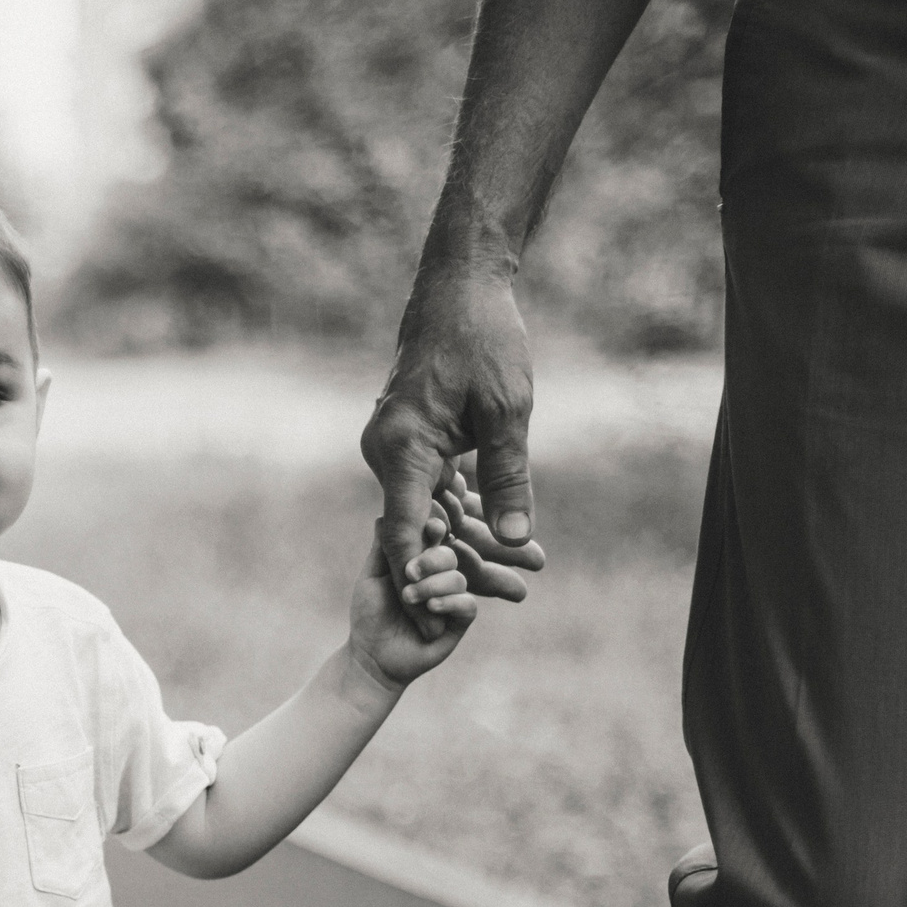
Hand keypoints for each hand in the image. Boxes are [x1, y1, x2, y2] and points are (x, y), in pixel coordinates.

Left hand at [348, 516, 475, 687]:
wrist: (371, 656)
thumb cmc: (369, 615)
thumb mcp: (371, 577)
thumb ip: (382, 548)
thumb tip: (385, 515)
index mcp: (420, 561)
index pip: (436, 538)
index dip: (436, 530)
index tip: (431, 526)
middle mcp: (439, 576)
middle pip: (450, 554)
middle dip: (433, 559)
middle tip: (410, 572)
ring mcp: (451, 598)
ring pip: (458, 578)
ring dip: (433, 585)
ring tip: (409, 598)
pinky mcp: (459, 622)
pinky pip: (467, 604)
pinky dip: (449, 602)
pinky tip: (431, 607)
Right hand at [361, 268, 546, 634]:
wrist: (460, 288)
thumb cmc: (484, 340)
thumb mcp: (508, 412)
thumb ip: (507, 479)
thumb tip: (513, 541)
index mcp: (402, 448)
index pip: (407, 530)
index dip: (423, 576)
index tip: (439, 617)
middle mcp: (386, 452)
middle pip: (421, 526)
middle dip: (462, 562)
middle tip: (511, 596)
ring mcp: (392, 446)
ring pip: (430, 508)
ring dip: (469, 537)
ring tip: (521, 573)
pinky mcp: (407, 440)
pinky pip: (431, 485)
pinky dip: (462, 506)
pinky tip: (498, 532)